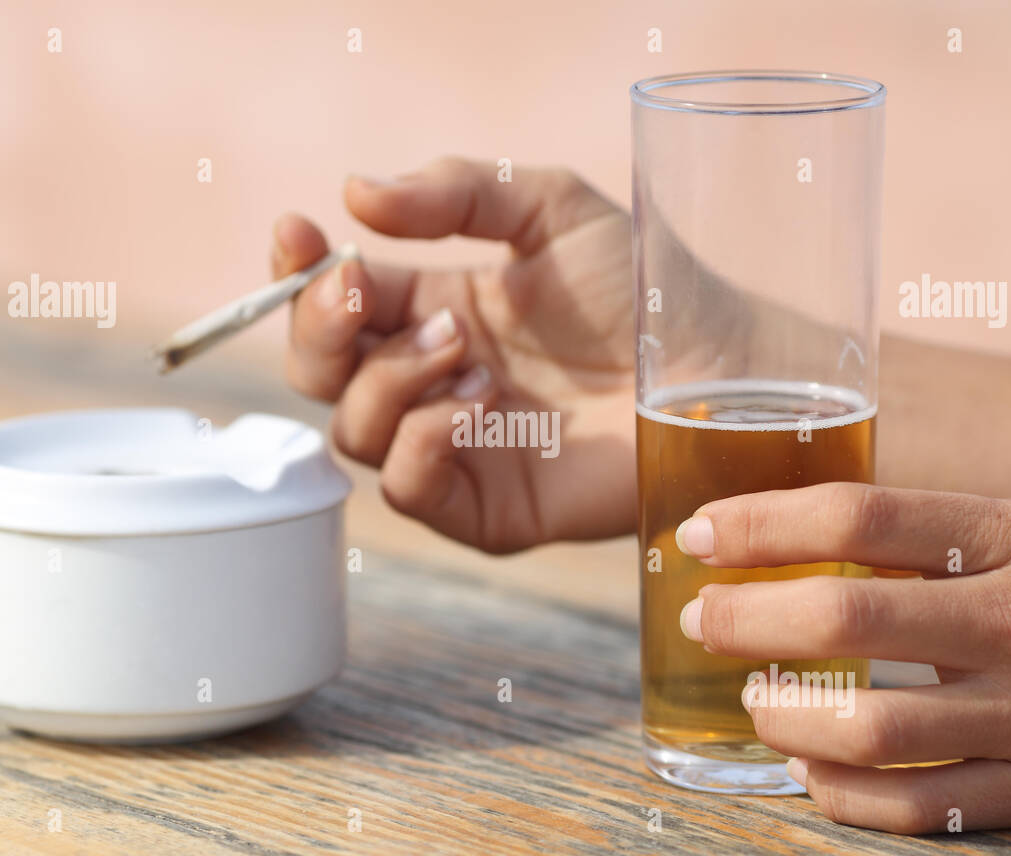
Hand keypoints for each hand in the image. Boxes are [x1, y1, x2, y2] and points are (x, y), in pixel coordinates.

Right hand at [271, 157, 635, 551]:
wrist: (713, 367)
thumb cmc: (642, 289)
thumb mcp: (548, 208)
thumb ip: (455, 193)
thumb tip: (353, 192)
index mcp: (437, 312)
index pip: (337, 301)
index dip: (300, 270)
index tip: (297, 231)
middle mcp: (434, 383)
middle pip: (320, 374)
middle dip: (318, 329)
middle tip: (357, 288)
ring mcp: (457, 449)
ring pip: (353, 429)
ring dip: (390, 376)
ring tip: (465, 348)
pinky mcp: (488, 508)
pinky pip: (407, 488)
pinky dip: (422, 439)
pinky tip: (477, 403)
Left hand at [675, 483, 1010, 832]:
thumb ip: (937, 530)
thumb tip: (806, 530)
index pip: (858, 518)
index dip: (760, 524)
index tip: (701, 534)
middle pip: (847, 621)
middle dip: (747, 620)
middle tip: (703, 618)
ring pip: (873, 732)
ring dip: (783, 717)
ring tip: (754, 699)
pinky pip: (921, 811)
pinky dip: (843, 795)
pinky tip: (809, 768)